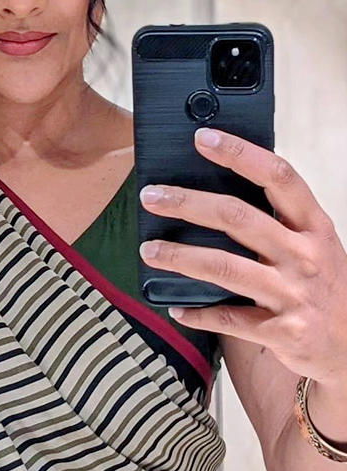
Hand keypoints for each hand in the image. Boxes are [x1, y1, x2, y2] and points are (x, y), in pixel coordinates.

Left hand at [138, 127, 346, 389]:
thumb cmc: (322, 285)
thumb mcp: (313, 245)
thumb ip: (277, 220)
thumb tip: (213, 193)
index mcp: (314, 226)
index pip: (278, 177)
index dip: (240, 154)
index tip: (202, 139)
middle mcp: (306, 255)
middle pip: (238, 217)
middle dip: (188, 203)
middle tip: (151, 196)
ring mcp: (296, 294)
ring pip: (224, 267)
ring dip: (180, 257)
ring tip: (149, 250)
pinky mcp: (285, 331)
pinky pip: (230, 319)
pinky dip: (198, 313)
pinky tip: (177, 308)